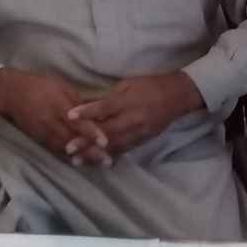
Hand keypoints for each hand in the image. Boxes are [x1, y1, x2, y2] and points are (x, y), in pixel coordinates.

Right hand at [0, 68, 112, 165]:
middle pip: (72, 140)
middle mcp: (50, 122)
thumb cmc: (39, 85)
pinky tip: (82, 161)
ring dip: (82, 157)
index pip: (77, 122)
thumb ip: (77, 102)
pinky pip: (56, 150)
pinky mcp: (38, 139)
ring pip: (65, 149)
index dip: (91, 133)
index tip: (105, 142)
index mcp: (57, 105)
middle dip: (90, 152)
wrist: (10, 93)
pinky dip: (70, 157)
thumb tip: (96, 112)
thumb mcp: (61, 87)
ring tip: (99, 164)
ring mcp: (43, 133)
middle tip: (108, 161)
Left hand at [66, 72, 204, 159]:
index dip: (87, 112)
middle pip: (107, 132)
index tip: (69, 116)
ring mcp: (140, 132)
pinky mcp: (144, 140)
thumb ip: (107, 97)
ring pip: (114, 145)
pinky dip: (109, 156)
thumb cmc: (149, 85)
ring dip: (94, 154)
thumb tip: (84, 103)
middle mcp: (134, 118)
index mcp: (128, 100)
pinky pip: (124, 150)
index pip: (105, 107)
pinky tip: (96, 162)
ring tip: (77, 160)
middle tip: (68, 148)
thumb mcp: (127, 84)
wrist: (178, 96)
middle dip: (87, 141)